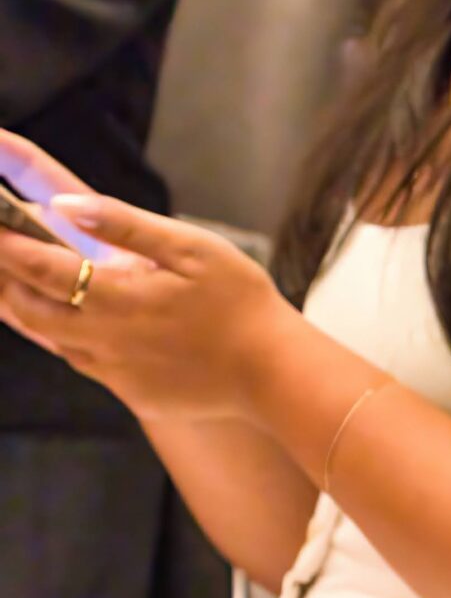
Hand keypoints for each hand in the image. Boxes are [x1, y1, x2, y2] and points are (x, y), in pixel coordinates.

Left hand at [0, 131, 295, 420]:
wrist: (276, 375)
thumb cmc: (243, 304)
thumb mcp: (194, 249)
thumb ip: (126, 225)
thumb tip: (66, 204)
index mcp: (115, 298)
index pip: (36, 265)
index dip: (4, 243)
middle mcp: (102, 339)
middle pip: (27, 308)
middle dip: (4, 279)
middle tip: (1, 253)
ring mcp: (115, 371)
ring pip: (50, 339)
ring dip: (27, 309)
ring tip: (19, 286)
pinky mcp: (132, 393)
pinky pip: (84, 362)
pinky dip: (66, 338)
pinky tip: (76, 326)